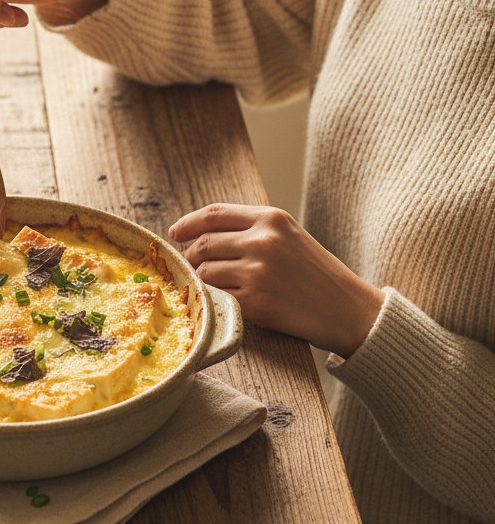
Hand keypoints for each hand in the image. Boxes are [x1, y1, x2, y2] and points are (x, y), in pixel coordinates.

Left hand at [168, 204, 384, 357]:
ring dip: (201, 279)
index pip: (214, 214)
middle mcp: (262, 241)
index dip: (188, 223)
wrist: (349, 310)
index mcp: (271, 218)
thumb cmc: (316, 274)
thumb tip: (200, 233)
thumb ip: (250, 230)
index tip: (174, 232)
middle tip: (192, 264)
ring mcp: (258, 271)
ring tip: (215, 284)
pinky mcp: (255, 301)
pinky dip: (213, 298)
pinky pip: (216, 295)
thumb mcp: (288, 236)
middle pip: (203, 243)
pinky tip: (223, 299)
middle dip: (191, 255)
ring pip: (204, 271)